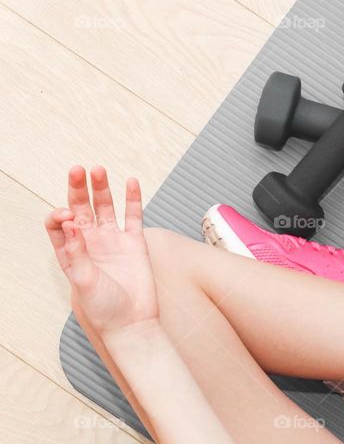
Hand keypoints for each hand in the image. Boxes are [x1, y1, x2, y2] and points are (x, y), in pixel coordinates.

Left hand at [45, 166, 158, 334]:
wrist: (132, 324)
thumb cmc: (103, 311)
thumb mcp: (83, 282)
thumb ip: (77, 251)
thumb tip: (69, 222)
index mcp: (70, 254)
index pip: (58, 224)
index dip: (61, 215)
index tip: (70, 216)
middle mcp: (89, 243)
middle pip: (80, 208)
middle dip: (77, 189)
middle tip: (78, 170)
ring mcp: (113, 241)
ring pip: (105, 208)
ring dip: (101, 189)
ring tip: (98, 170)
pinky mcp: (135, 243)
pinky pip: (133, 215)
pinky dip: (132, 199)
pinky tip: (130, 183)